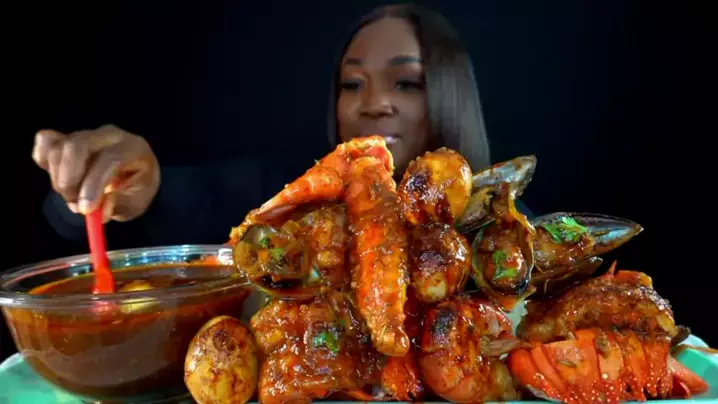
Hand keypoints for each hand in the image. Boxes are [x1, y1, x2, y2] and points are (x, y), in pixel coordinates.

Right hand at [32, 124, 160, 221]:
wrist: (130, 175)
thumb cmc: (136, 188)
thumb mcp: (136, 203)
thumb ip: (118, 205)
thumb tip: (98, 209)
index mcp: (133, 148)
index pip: (109, 159)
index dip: (93, 184)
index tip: (85, 209)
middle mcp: (109, 134)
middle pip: (77, 145)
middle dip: (69, 180)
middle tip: (75, 205)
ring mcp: (86, 132)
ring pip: (58, 148)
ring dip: (58, 179)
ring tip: (74, 198)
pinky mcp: (67, 136)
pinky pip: (45, 142)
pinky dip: (44, 162)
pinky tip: (58, 177)